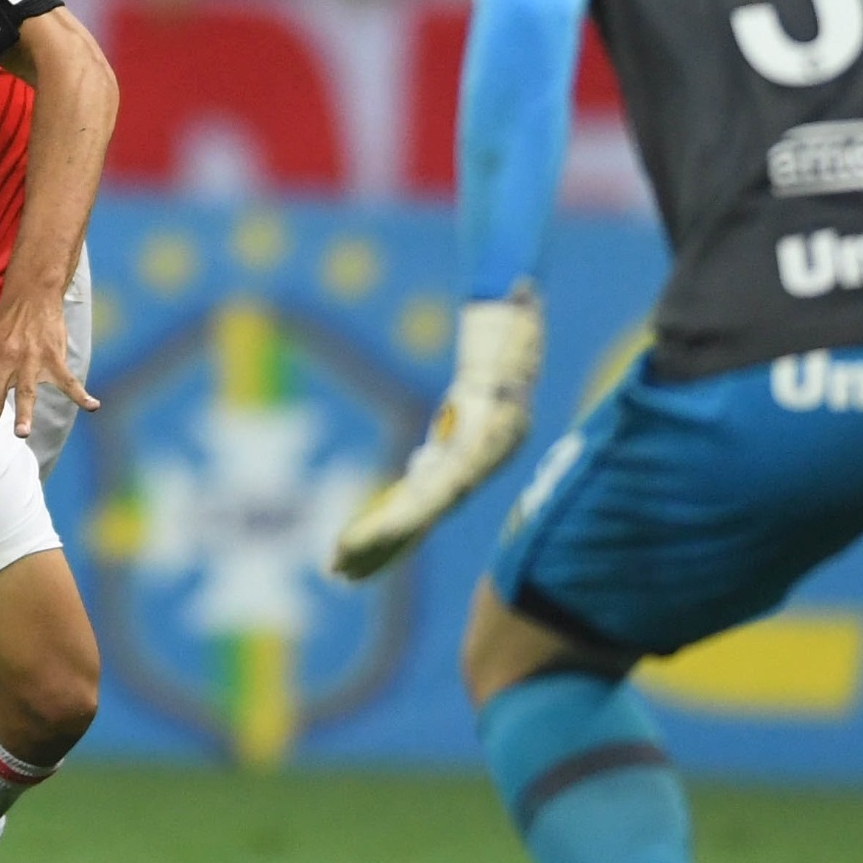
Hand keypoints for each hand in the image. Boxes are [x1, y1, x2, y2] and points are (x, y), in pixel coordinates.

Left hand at [0, 282, 99, 458]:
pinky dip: (81, 394)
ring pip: (26, 391)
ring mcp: (31, 360)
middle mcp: (5, 360)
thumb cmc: (3, 323)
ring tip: (21, 433)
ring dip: (23, 413)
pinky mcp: (54, 358)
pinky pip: (68, 380)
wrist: (31, 295)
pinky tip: (93, 406)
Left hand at [332, 294, 543, 581]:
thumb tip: (525, 289)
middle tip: (337, 566)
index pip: (441, 488)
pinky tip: (356, 557)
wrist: (515, 366)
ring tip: (338, 573)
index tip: (377, 531)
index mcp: (483, 444)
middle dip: (381, 541)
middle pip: (420, 515)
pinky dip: (384, 537)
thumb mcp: (518, 324)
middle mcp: (468, 471)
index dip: (408, 512)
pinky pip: (408, 514)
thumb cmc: (511, 339)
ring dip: (377, 548)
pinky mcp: (435, 481)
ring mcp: (453, 480)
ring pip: (412, 523)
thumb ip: (518, 314)